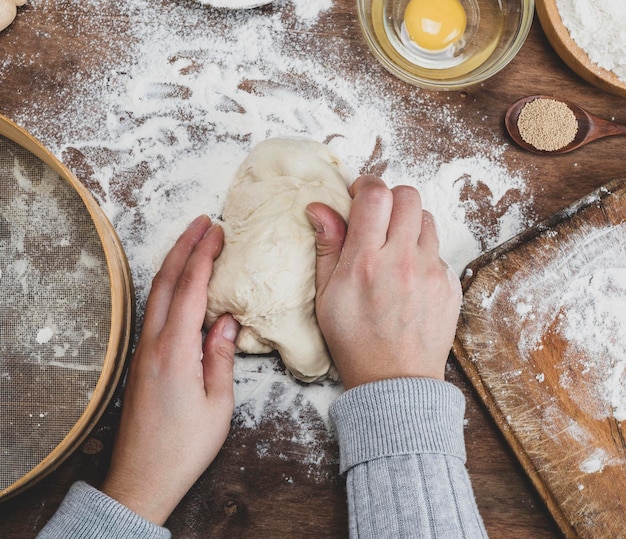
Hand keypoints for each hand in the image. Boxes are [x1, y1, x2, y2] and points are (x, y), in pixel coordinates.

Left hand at [101, 215, 239, 524]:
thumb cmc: (184, 445)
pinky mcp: (142, 359)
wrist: (143, 476)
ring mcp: (144, 350)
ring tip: (192, 240)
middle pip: (167, 282)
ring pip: (157, 293)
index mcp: (175, 351)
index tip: (217, 231)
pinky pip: (155, 310)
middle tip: (203, 220)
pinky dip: (168, 285)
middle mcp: (154, 344)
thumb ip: (220, 357)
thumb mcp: (217, 404)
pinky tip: (179, 282)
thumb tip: (225, 321)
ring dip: (174, 262)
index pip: (191, 290)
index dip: (203, 256)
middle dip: (184, 246)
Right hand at [306, 176, 460, 388]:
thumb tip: (321, 208)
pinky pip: (440, 251)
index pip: (375, 195)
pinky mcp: (450, 285)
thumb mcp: (326, 296)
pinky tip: (410, 275)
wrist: (395, 381)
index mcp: (366, 261)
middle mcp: (403, 261)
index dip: (366, 186)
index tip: (359, 196)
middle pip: (408, 196)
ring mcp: (432, 272)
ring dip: (409, 224)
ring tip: (395, 247)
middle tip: (378, 218)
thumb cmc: (354, 340)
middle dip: (390, 199)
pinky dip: (424, 253)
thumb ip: (327, 247)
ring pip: (427, 220)